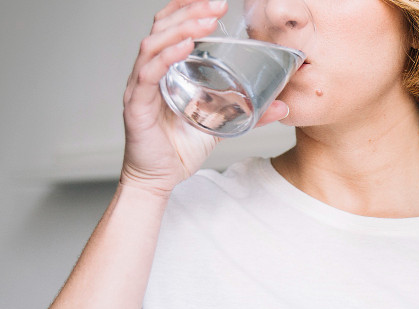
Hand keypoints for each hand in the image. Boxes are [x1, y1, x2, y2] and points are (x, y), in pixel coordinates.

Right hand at [120, 0, 289, 194]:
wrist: (160, 180)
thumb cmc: (180, 149)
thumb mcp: (222, 125)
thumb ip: (248, 113)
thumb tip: (282, 105)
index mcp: (167, 69)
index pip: (172, 27)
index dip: (189, 8)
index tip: (216, 1)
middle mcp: (150, 72)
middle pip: (163, 28)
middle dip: (190, 11)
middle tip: (218, 4)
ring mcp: (141, 87)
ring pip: (154, 44)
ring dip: (181, 28)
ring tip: (206, 21)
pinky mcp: (136, 105)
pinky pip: (148, 74)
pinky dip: (166, 57)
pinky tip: (185, 47)